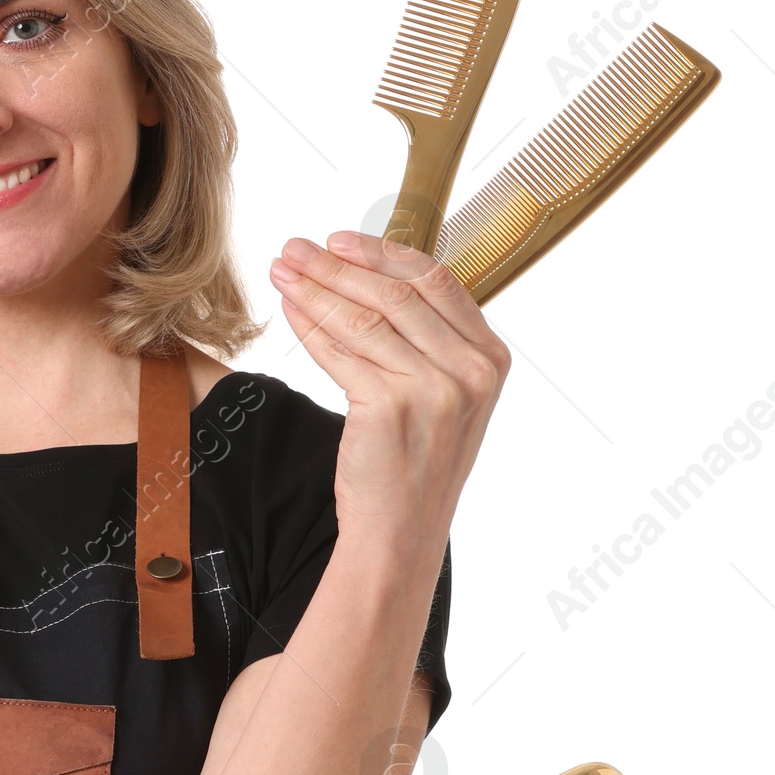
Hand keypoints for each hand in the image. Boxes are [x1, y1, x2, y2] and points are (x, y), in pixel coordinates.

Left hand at [268, 233, 510, 543]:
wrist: (401, 533)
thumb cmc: (416, 464)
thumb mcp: (446, 398)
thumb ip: (431, 342)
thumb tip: (373, 275)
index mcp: (491, 358)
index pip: (436, 281)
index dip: (383, 253)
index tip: (339, 240)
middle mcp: (470, 370)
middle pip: (396, 293)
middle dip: (337, 265)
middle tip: (295, 248)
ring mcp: (433, 389)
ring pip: (364, 318)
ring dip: (315, 288)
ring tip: (282, 270)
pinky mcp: (389, 407)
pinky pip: (339, 351)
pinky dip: (309, 326)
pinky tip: (289, 309)